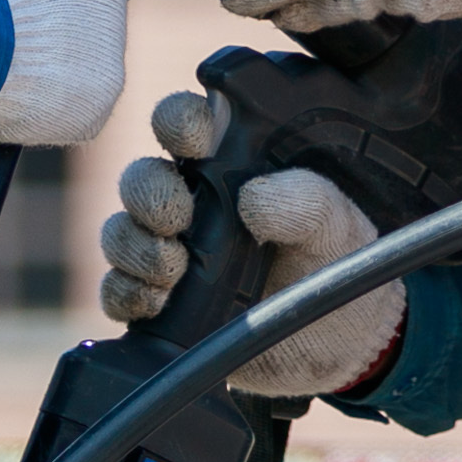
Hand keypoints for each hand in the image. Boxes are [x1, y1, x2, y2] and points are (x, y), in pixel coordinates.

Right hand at [0, 0, 144, 146]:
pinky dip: (46, 109)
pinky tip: (12, 92)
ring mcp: (108, 67)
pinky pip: (71, 113)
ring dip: (57, 72)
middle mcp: (117, 13)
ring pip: (88, 72)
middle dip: (68, 30)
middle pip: (101, 26)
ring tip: (7, 62)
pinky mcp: (90, 113)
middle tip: (21, 31)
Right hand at [97, 87, 405, 397]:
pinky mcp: (161, 304)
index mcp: (230, 164)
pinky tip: (158, 301)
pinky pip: (118, 293)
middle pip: (142, 179)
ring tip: (174, 265)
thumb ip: (307, 199)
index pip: (185, 123)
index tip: (197, 142)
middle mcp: (192, 202)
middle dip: (150, 193)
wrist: (343, 340)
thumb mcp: (337, 223)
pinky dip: (129, 294)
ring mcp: (171, 253)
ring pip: (121, 234)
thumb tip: (254, 198)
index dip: (178, 122)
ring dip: (136, 246)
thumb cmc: (336, 261)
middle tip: (180, 215)